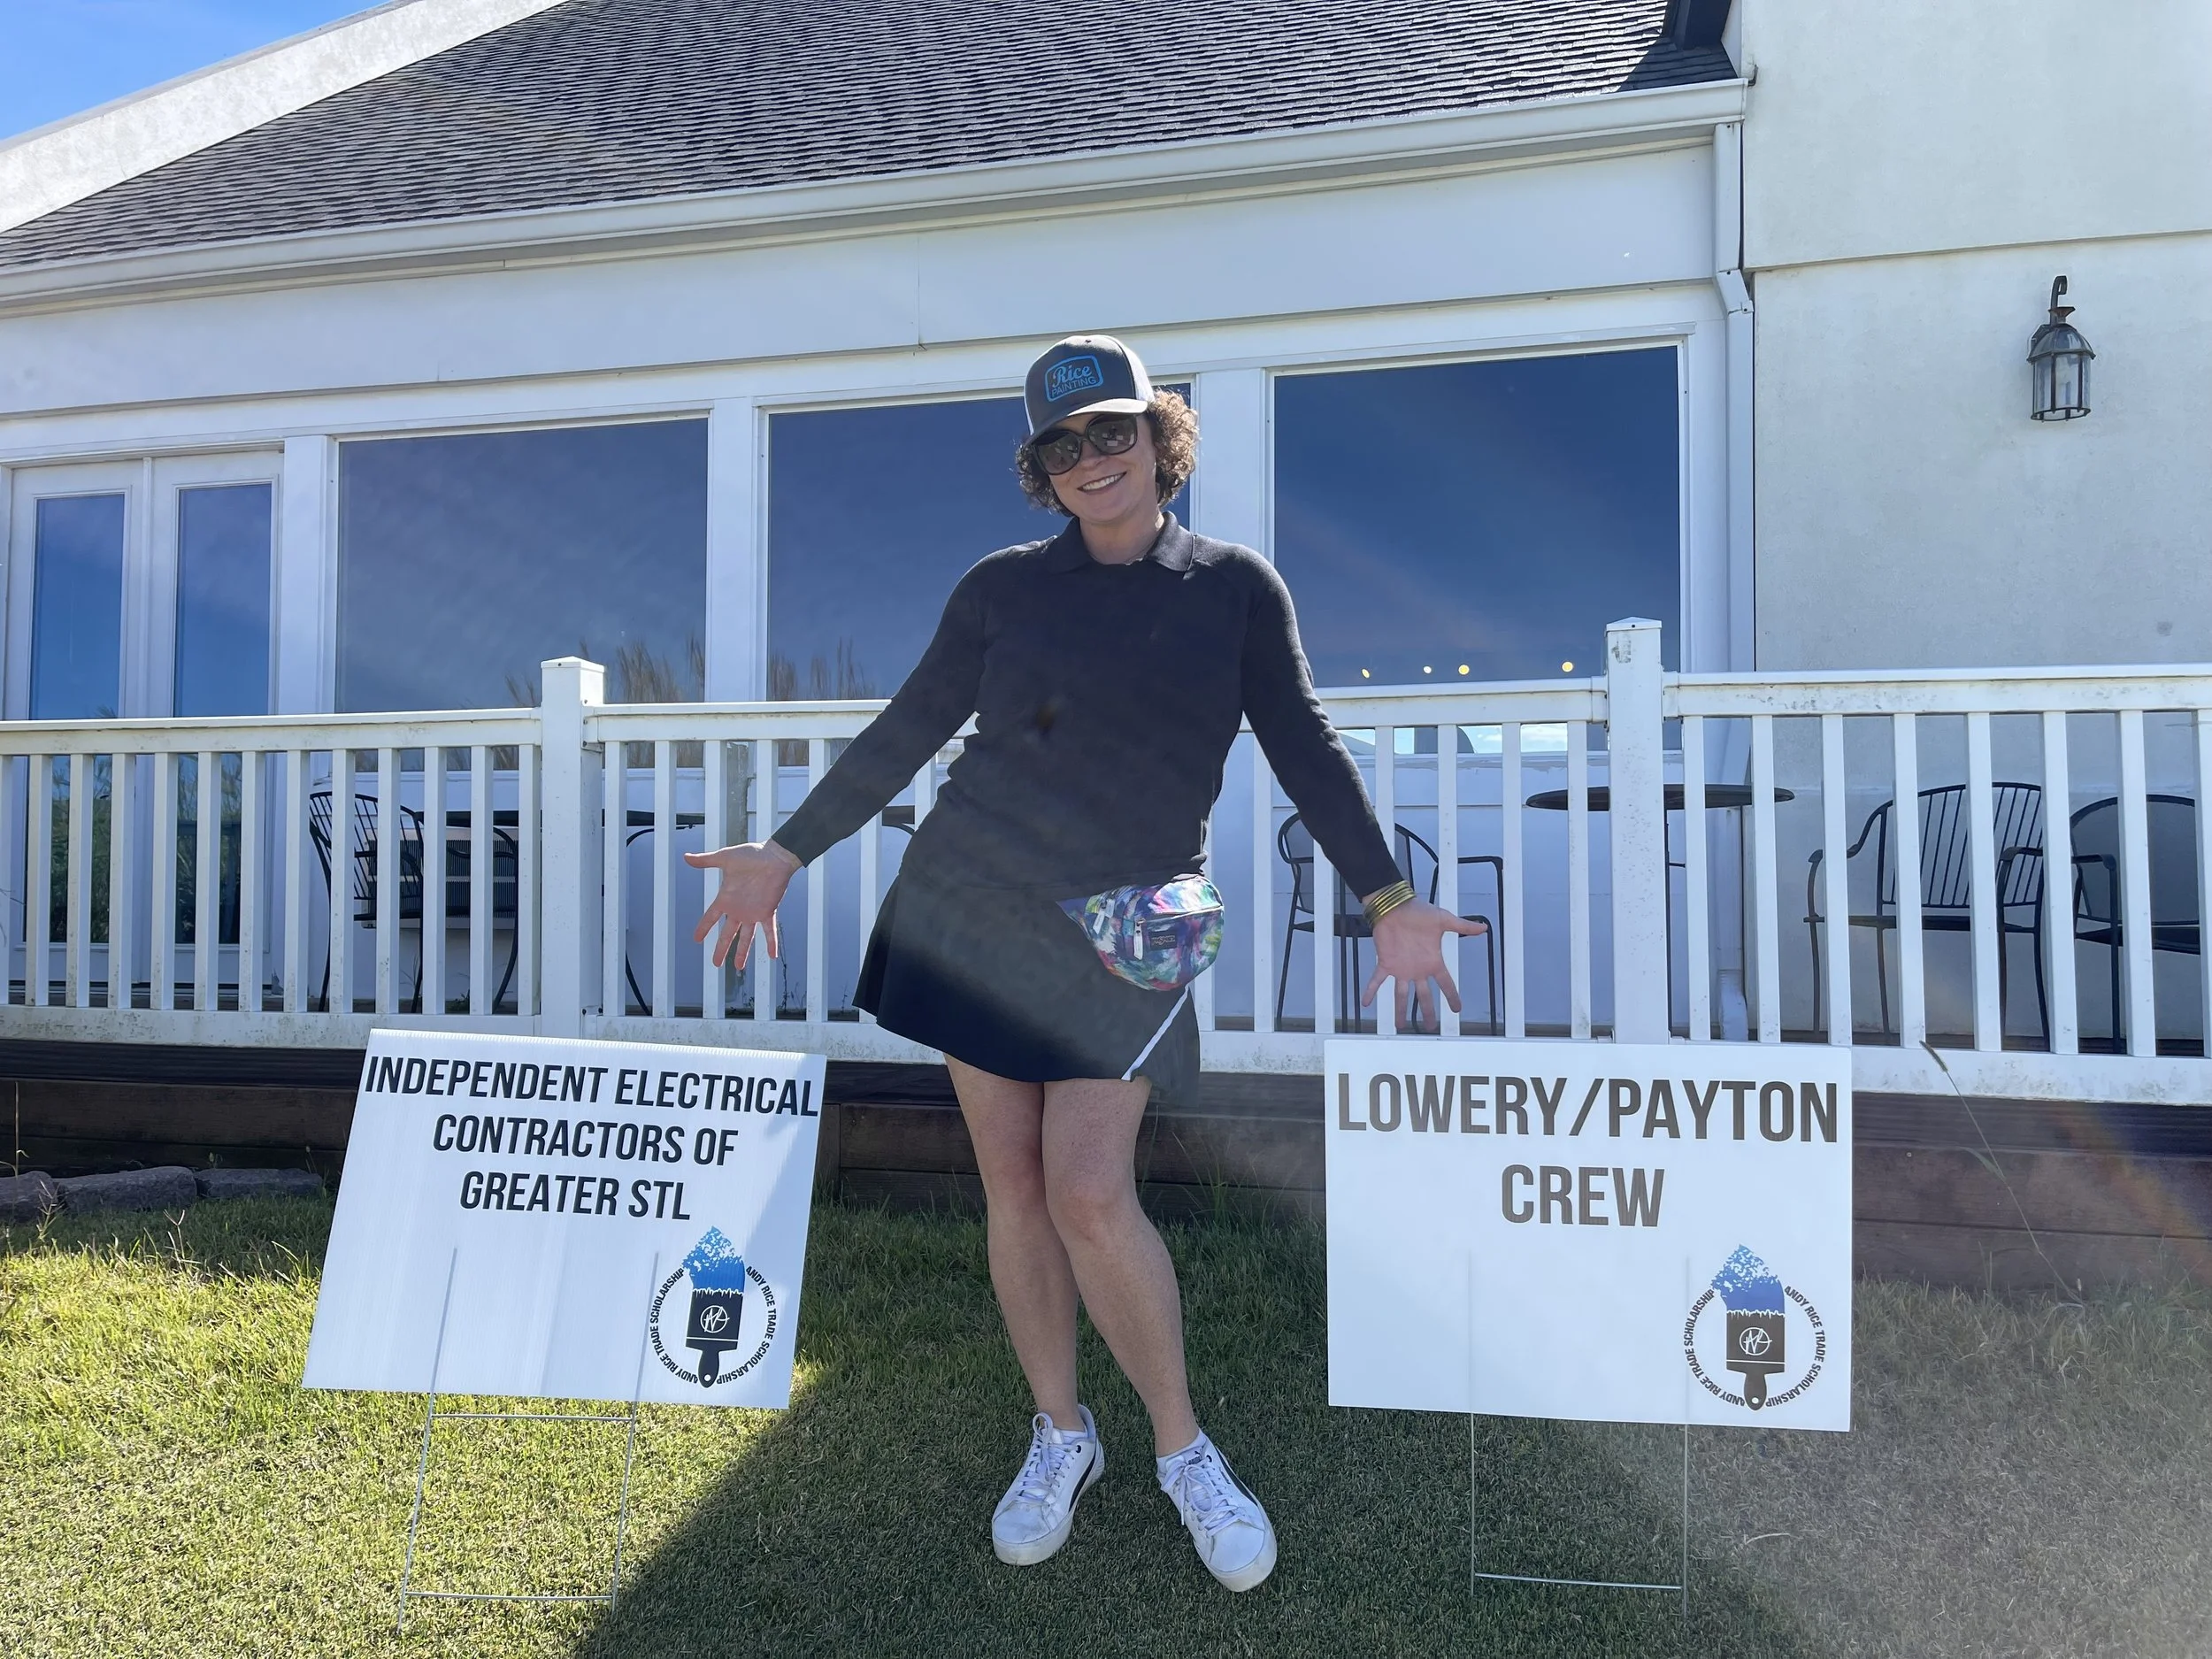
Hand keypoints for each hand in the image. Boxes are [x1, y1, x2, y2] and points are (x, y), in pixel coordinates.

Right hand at [683, 839, 801, 969]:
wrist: (774, 856)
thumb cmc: (751, 855)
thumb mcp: (725, 858)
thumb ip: (706, 860)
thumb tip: (686, 857)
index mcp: (726, 898)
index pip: (711, 917)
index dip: (703, 928)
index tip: (696, 939)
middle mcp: (738, 909)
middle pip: (727, 934)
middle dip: (721, 949)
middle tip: (715, 964)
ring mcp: (753, 912)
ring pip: (746, 937)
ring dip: (742, 952)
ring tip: (738, 967)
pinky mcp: (768, 911)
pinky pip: (770, 931)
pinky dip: (772, 943)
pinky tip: (772, 956)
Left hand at [1363, 896, 1487, 1033]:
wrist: (1396, 906)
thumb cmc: (1419, 912)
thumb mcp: (1444, 920)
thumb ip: (1462, 926)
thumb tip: (1483, 927)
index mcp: (1433, 962)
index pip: (1446, 984)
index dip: (1452, 997)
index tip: (1457, 1009)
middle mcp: (1417, 969)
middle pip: (1424, 996)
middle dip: (1427, 1012)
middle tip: (1429, 1027)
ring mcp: (1401, 968)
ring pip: (1401, 995)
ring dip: (1400, 1010)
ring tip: (1400, 1026)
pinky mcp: (1386, 963)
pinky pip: (1377, 980)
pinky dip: (1370, 991)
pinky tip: (1365, 1003)